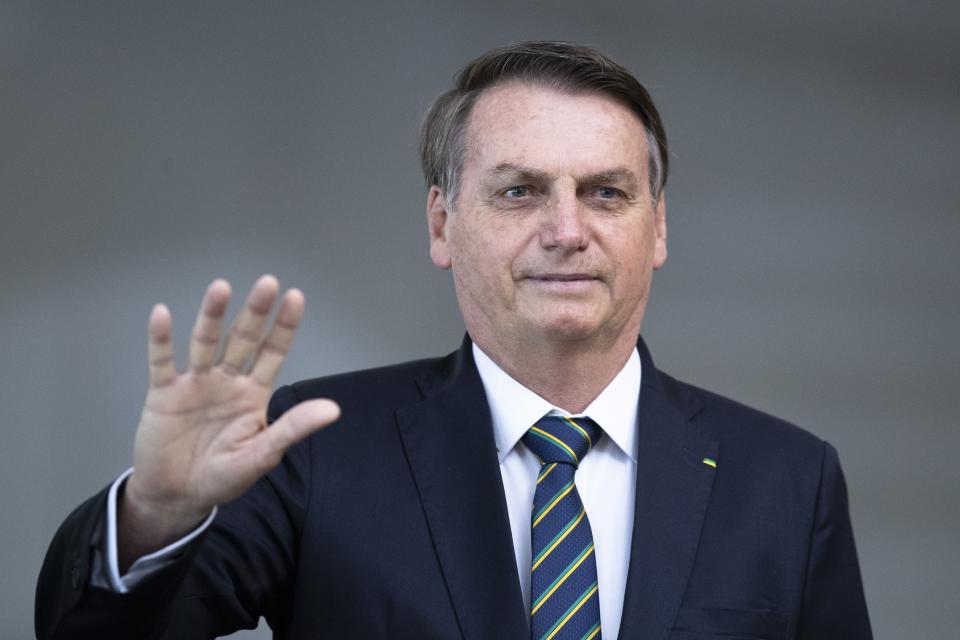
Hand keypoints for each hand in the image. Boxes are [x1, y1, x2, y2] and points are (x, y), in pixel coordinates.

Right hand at [118, 275, 338, 568]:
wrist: (176, 497)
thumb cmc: (221, 477)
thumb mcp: (261, 456)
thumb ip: (292, 429)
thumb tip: (333, 410)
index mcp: (253, 394)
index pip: (273, 352)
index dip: (283, 326)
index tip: (295, 297)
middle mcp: (226, 381)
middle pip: (242, 339)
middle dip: (254, 312)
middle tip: (267, 284)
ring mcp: (195, 384)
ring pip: (205, 343)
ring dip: (212, 316)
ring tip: (221, 288)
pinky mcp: (163, 394)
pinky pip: (162, 362)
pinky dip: (161, 340)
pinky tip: (162, 315)